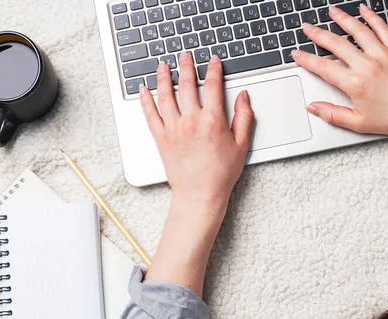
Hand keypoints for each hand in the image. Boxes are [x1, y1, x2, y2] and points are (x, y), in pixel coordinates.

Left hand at [139, 52, 253, 207]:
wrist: (200, 194)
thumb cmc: (221, 173)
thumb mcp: (241, 145)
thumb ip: (244, 117)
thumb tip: (244, 97)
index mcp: (213, 120)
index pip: (213, 86)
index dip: (214, 69)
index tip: (213, 61)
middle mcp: (191, 120)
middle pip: (187, 85)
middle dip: (186, 66)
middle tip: (185, 56)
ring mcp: (173, 128)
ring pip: (166, 95)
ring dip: (164, 77)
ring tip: (164, 66)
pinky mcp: (161, 138)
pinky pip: (150, 114)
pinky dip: (145, 100)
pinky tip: (143, 89)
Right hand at [292, 4, 387, 138]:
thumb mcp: (358, 123)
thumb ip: (332, 114)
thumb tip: (313, 107)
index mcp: (355, 84)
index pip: (323, 67)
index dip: (306, 59)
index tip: (297, 54)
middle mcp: (367, 66)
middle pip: (336, 44)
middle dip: (318, 34)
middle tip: (307, 28)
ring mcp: (383, 56)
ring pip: (358, 31)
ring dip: (342, 19)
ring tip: (331, 12)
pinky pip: (382, 29)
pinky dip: (372, 17)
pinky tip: (363, 10)